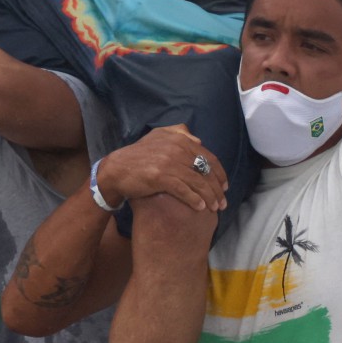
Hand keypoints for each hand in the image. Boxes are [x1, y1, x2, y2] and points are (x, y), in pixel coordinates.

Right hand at [98, 125, 227, 212]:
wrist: (116, 169)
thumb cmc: (138, 155)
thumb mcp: (157, 137)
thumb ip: (178, 134)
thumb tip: (198, 140)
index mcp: (179, 139)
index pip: (208, 157)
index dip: (219, 173)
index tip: (225, 186)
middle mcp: (176, 149)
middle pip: (206, 171)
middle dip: (217, 188)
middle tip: (223, 202)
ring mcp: (169, 162)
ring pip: (197, 182)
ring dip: (209, 197)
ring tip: (215, 208)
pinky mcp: (160, 177)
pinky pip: (184, 190)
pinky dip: (195, 200)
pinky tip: (200, 208)